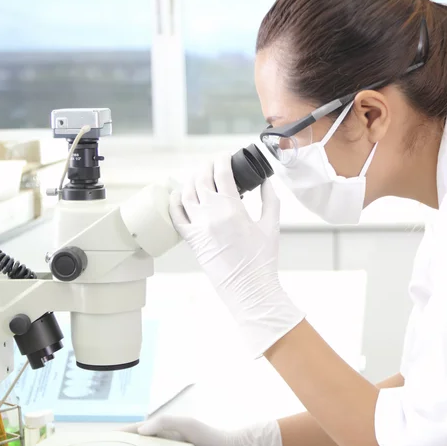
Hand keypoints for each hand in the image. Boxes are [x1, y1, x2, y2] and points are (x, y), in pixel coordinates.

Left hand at [169, 155, 304, 356]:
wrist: (249, 289)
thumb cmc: (263, 260)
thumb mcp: (272, 225)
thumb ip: (270, 199)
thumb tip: (266, 181)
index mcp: (232, 209)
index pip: (221, 173)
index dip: (222, 159)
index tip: (226, 155)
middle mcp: (211, 215)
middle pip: (201, 179)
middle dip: (207, 166)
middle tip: (214, 163)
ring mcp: (198, 228)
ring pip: (186, 194)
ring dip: (192, 180)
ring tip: (200, 176)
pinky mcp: (192, 241)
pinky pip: (176, 217)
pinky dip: (175, 202)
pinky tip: (179, 194)